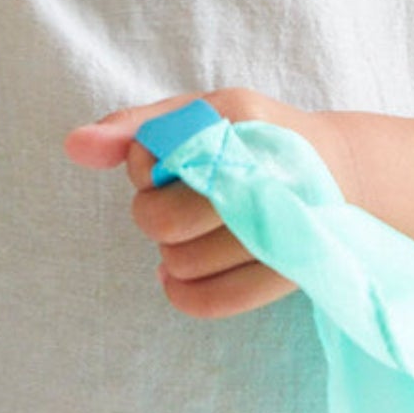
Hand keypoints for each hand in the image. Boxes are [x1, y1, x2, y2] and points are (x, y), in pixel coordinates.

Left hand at [64, 87, 341, 320]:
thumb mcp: (201, 112)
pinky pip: (214, 300)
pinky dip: (184, 294)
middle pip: (162, 219)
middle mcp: (264, 171)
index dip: (143, 166)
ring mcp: (280, 225)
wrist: (341, 170)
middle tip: (172, 202)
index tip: (163, 162)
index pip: (151, 158)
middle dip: (153, 213)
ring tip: (190, 234)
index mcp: (239, 118)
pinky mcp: (288, 270)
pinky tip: (178, 278)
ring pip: (182, 262)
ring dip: (171, 252)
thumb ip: (137, 126)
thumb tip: (72, 146)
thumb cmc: (253, 136)